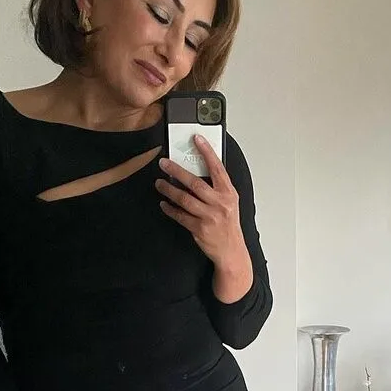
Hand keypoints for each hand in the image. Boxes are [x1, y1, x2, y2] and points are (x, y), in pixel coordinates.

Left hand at [156, 138, 249, 271]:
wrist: (231, 251)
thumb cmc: (228, 225)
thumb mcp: (228, 203)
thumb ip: (216, 188)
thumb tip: (195, 171)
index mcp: (229, 194)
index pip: (217, 168)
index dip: (207, 152)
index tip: (196, 138)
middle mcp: (220, 204)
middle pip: (195, 183)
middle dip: (177, 171)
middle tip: (164, 163)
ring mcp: (210, 217)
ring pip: (184, 199)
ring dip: (169, 190)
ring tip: (159, 183)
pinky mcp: (199, 229)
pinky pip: (180, 216)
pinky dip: (170, 209)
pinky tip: (164, 204)